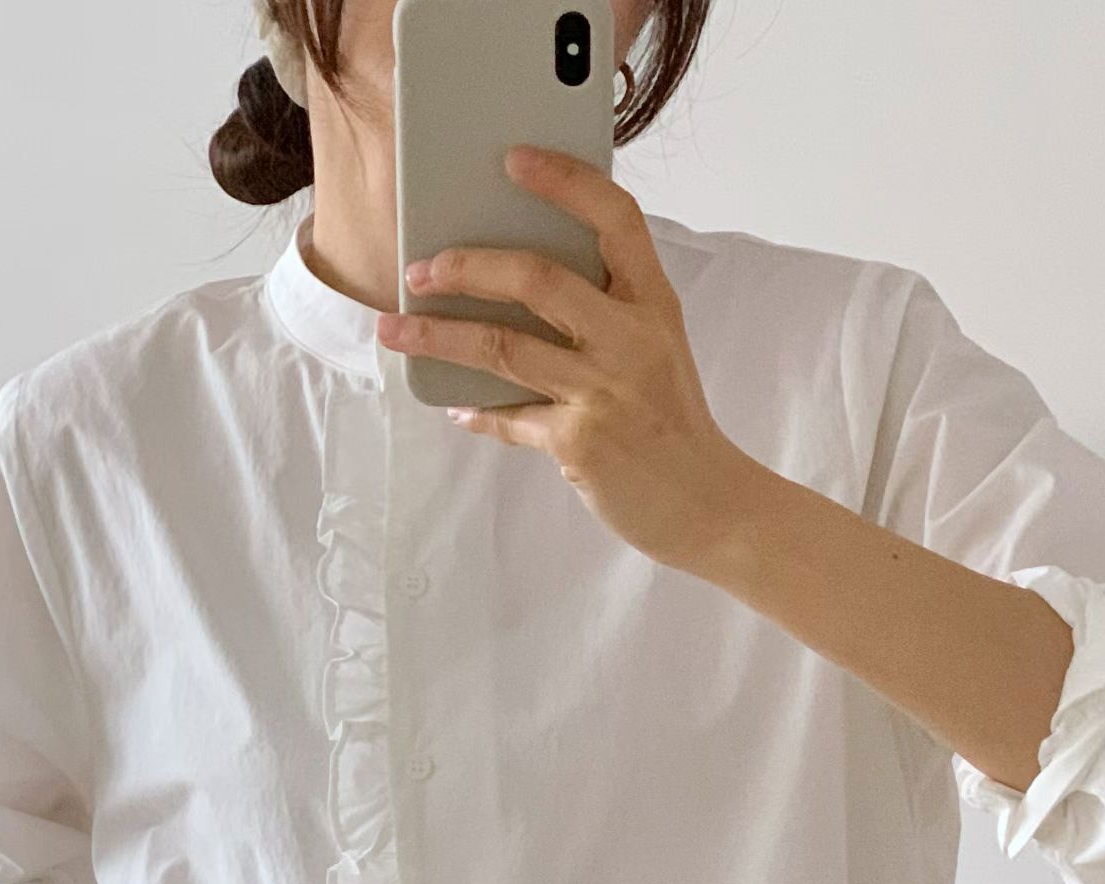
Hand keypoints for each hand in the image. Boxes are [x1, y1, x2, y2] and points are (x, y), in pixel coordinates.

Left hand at [374, 145, 755, 574]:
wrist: (709, 504)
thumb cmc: (673, 423)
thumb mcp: (656, 350)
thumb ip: (604, 313)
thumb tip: (516, 286)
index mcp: (653, 304)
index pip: (615, 218)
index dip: (564, 180)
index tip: (514, 159)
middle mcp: (631, 340)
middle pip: (538, 278)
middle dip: (466, 266)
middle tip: (420, 270)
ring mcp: (603, 392)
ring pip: (502, 347)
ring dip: (438, 337)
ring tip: (395, 329)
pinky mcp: (579, 444)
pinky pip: (509, 417)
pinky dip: (477, 412)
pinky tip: (454, 406)